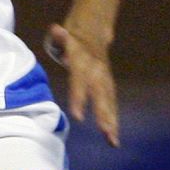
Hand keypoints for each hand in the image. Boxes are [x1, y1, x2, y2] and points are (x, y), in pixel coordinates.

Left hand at [45, 22, 119, 146]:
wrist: (94, 28)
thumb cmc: (71, 36)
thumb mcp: (63, 34)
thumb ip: (59, 37)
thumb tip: (56, 29)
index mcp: (83, 61)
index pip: (79, 81)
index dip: (79, 98)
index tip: (78, 116)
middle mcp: (97, 71)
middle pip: (100, 95)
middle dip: (104, 115)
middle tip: (106, 133)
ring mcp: (104, 78)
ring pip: (109, 101)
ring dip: (111, 121)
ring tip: (112, 141)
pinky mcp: (107, 84)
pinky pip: (110, 103)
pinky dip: (112, 119)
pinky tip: (113, 137)